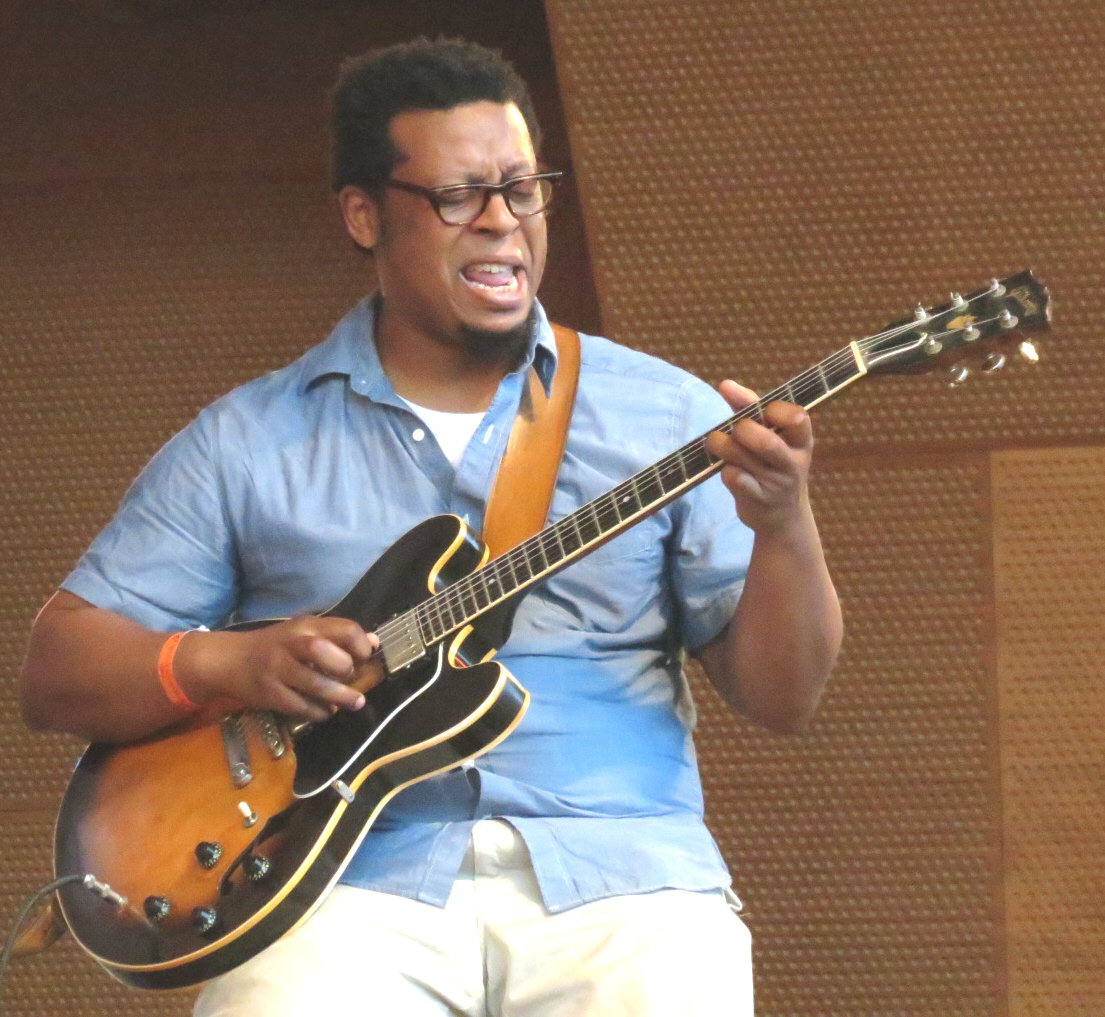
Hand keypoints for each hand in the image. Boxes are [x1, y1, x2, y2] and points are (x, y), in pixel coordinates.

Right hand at [178, 616, 380, 722]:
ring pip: (316, 685)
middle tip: (350, 676)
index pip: (344, 629)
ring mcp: (278, 670)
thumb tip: (374, 642)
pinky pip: (301, 707)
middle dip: (345, 668)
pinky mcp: (270, 694)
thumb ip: (337, 636)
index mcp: (306, 626)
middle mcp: (292, 644)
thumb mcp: (304, 632)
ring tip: (355, 703)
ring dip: (340, 697)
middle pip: (325, 653)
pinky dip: (319, 712)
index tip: (365, 657)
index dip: (361, 645)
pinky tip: (325, 711)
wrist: (230, 660)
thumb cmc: (275, 646)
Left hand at [705, 380, 813, 534]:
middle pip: (767, 441)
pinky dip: (725, 472)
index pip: (797, 418)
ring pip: (746, 459)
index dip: (774, 410)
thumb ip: (751, 409)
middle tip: (733, 430)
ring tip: (715, 444)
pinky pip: (736, 480)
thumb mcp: (774, 437)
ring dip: (724, 447)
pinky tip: (726, 470)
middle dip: (742, 430)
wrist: (783, 518)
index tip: (761, 412)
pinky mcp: (758, 500)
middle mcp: (793, 462)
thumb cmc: (773, 466)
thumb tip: (726, 384)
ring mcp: (776, 484)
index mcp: (801, 441)